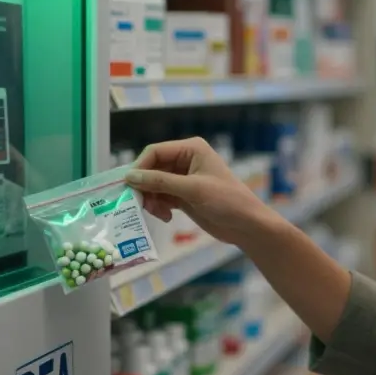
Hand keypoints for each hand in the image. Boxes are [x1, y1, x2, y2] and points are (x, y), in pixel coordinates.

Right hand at [125, 137, 278, 246]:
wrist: (246, 225)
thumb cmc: (226, 201)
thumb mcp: (192, 189)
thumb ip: (160, 182)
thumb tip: (130, 177)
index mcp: (191, 149)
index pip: (155, 152)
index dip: (140, 167)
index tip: (129, 186)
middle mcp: (185, 160)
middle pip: (152, 169)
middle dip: (145, 187)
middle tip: (141, 205)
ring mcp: (184, 178)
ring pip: (154, 185)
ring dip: (152, 199)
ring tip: (158, 213)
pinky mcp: (183, 195)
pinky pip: (161, 197)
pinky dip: (159, 206)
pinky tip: (166, 217)